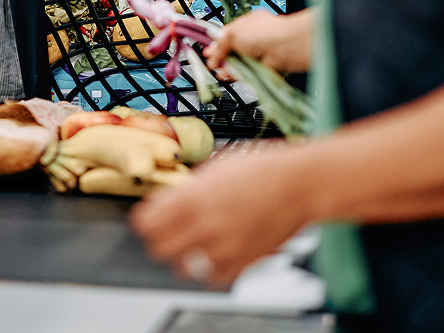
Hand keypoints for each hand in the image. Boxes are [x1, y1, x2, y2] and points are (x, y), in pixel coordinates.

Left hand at [131, 143, 315, 287]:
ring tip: (193, 245)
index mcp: (192, 196)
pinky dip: (209, 269)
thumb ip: (190, 187)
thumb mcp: (216, 166)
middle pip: (157, 248)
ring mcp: (222, 245)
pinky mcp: (241, 261)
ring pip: (181, 268)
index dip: (144, 221)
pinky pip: (211, 278)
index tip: (149, 220)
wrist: (299, 184)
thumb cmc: (263, 169)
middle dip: (159, 241)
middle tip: (167, 235)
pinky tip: (215, 254)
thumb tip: (170, 199)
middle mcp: (203, 223)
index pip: (145, 222)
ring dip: (183, 257)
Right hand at [205, 8, 313, 77]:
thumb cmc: (261, 33)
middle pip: (232, 49)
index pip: (229, 33)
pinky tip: (227, 75)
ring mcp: (258, 53)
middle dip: (220, 56)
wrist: (283, 48)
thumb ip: (220, 44)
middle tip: (210, 62)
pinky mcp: (261, 68)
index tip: (207, 49)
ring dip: (227, 67)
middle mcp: (254, 38)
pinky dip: (235, 75)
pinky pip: (245, 72)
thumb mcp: (233, 33)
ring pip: (237, 62)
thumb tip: (212, 54)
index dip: (217, 42)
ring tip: (218, 70)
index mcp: (248, 23)